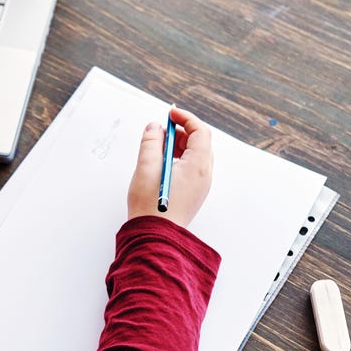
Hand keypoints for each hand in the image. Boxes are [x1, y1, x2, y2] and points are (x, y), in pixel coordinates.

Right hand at [127, 105, 212, 227]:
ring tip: (157, 147)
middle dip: (181, 131)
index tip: (170, 113)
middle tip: (162, 130)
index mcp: (198, 166)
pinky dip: (179, 159)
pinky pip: (191, 168)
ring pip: (196, 156)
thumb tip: (154, 127)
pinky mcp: (193, 193)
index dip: (185, 118)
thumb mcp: (146, 167)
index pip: (199, 132)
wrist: (154, 236)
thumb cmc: (150, 206)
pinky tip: (162, 164)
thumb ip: (151, 142)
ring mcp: (200, 186)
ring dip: (179, 146)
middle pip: (200, 143)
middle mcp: (204, 175)